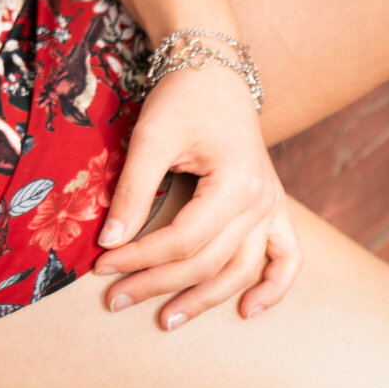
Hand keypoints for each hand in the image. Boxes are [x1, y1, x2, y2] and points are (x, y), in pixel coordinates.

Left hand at [93, 62, 299, 328]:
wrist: (213, 68)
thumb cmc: (182, 98)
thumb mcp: (151, 136)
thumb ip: (133, 190)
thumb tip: (109, 242)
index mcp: (236, 183)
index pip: (184, 239)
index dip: (141, 258)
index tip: (102, 266)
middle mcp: (262, 201)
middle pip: (209, 261)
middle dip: (158, 284)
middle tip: (114, 299)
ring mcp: (272, 206)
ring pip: (242, 269)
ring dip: (204, 299)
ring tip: (166, 319)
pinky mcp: (272, 206)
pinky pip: (286, 257)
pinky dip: (274, 288)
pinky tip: (247, 311)